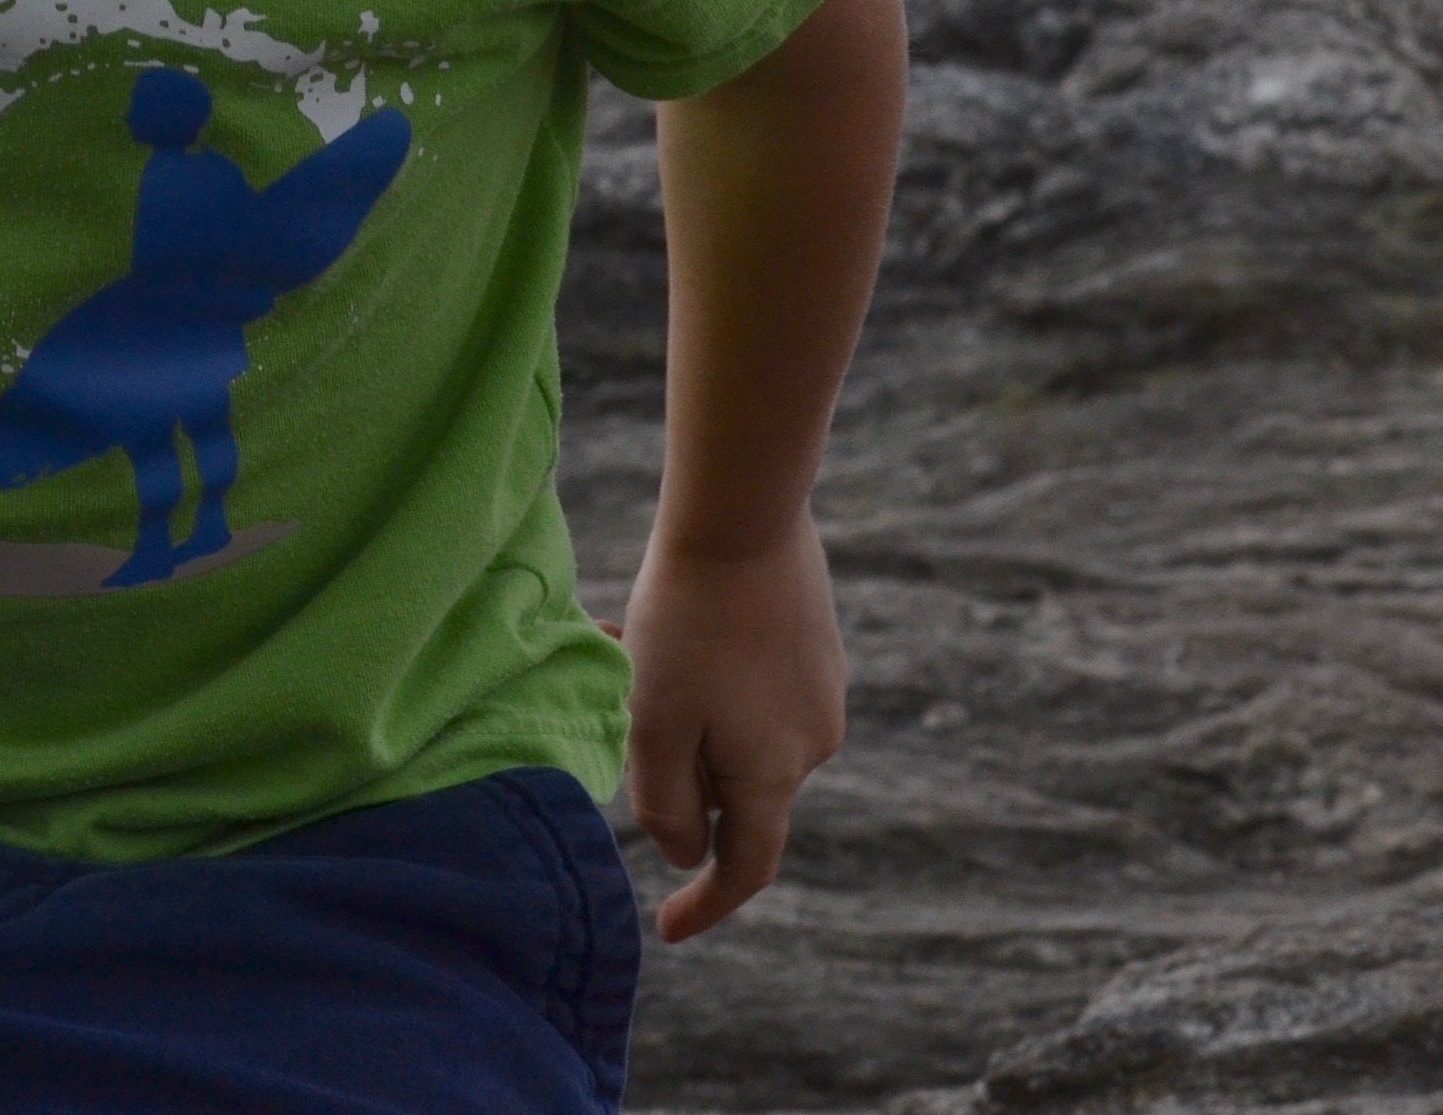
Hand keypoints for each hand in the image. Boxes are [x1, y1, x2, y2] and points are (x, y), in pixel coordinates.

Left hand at [619, 515, 846, 942]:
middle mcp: (812, 744)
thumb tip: (687, 854)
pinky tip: (668, 625)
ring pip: (739, 734)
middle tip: (619, 708)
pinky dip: (710, 681)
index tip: (665, 929)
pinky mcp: (818, 650)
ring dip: (686, 714)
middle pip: (732, 792)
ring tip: (628, 646)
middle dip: (675, 768)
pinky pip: (757, 692)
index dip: (706, 905)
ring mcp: (823, 693)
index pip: (745, 867)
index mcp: (772, 775)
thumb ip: (663, 803)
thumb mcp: (654, 721)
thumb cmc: (687, 622)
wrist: (746, 514)